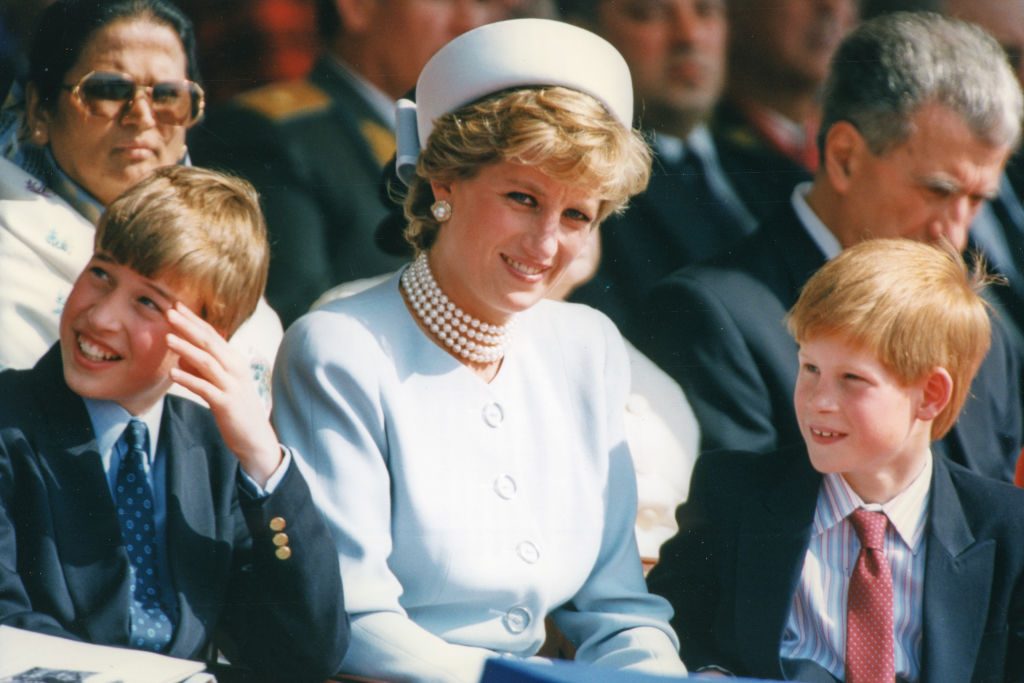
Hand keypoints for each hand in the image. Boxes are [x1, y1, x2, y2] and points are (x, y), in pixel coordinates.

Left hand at [166, 302, 281, 486]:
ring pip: (207, 362)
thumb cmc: (236, 408)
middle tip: (169, 312)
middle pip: (210, 342)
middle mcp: (235, 368)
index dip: (194, 320)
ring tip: (168, 339)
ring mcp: (232, 385)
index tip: (176, 306)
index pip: (212, 334)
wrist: (255, 437)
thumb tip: (181, 359)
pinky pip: (205, 388)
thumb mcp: (220, 384)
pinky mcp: (226, 403)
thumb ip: (203, 369)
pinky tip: (173, 375)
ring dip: (187, 349)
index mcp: (234, 360)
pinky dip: (189, 380)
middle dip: (188, 326)